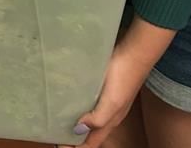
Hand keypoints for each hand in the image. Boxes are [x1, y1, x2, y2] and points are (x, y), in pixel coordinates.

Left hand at [60, 15, 174, 147]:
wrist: (134, 53)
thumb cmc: (123, 77)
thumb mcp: (112, 102)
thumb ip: (97, 119)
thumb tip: (77, 130)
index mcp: (110, 122)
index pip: (91, 143)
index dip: (76, 147)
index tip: (58, 144)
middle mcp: (108, 114)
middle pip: (90, 133)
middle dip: (74, 137)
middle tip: (55, 132)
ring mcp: (106, 100)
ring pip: (89, 118)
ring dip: (75, 121)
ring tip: (58, 117)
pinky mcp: (103, 86)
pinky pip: (89, 101)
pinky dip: (78, 105)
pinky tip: (69, 97)